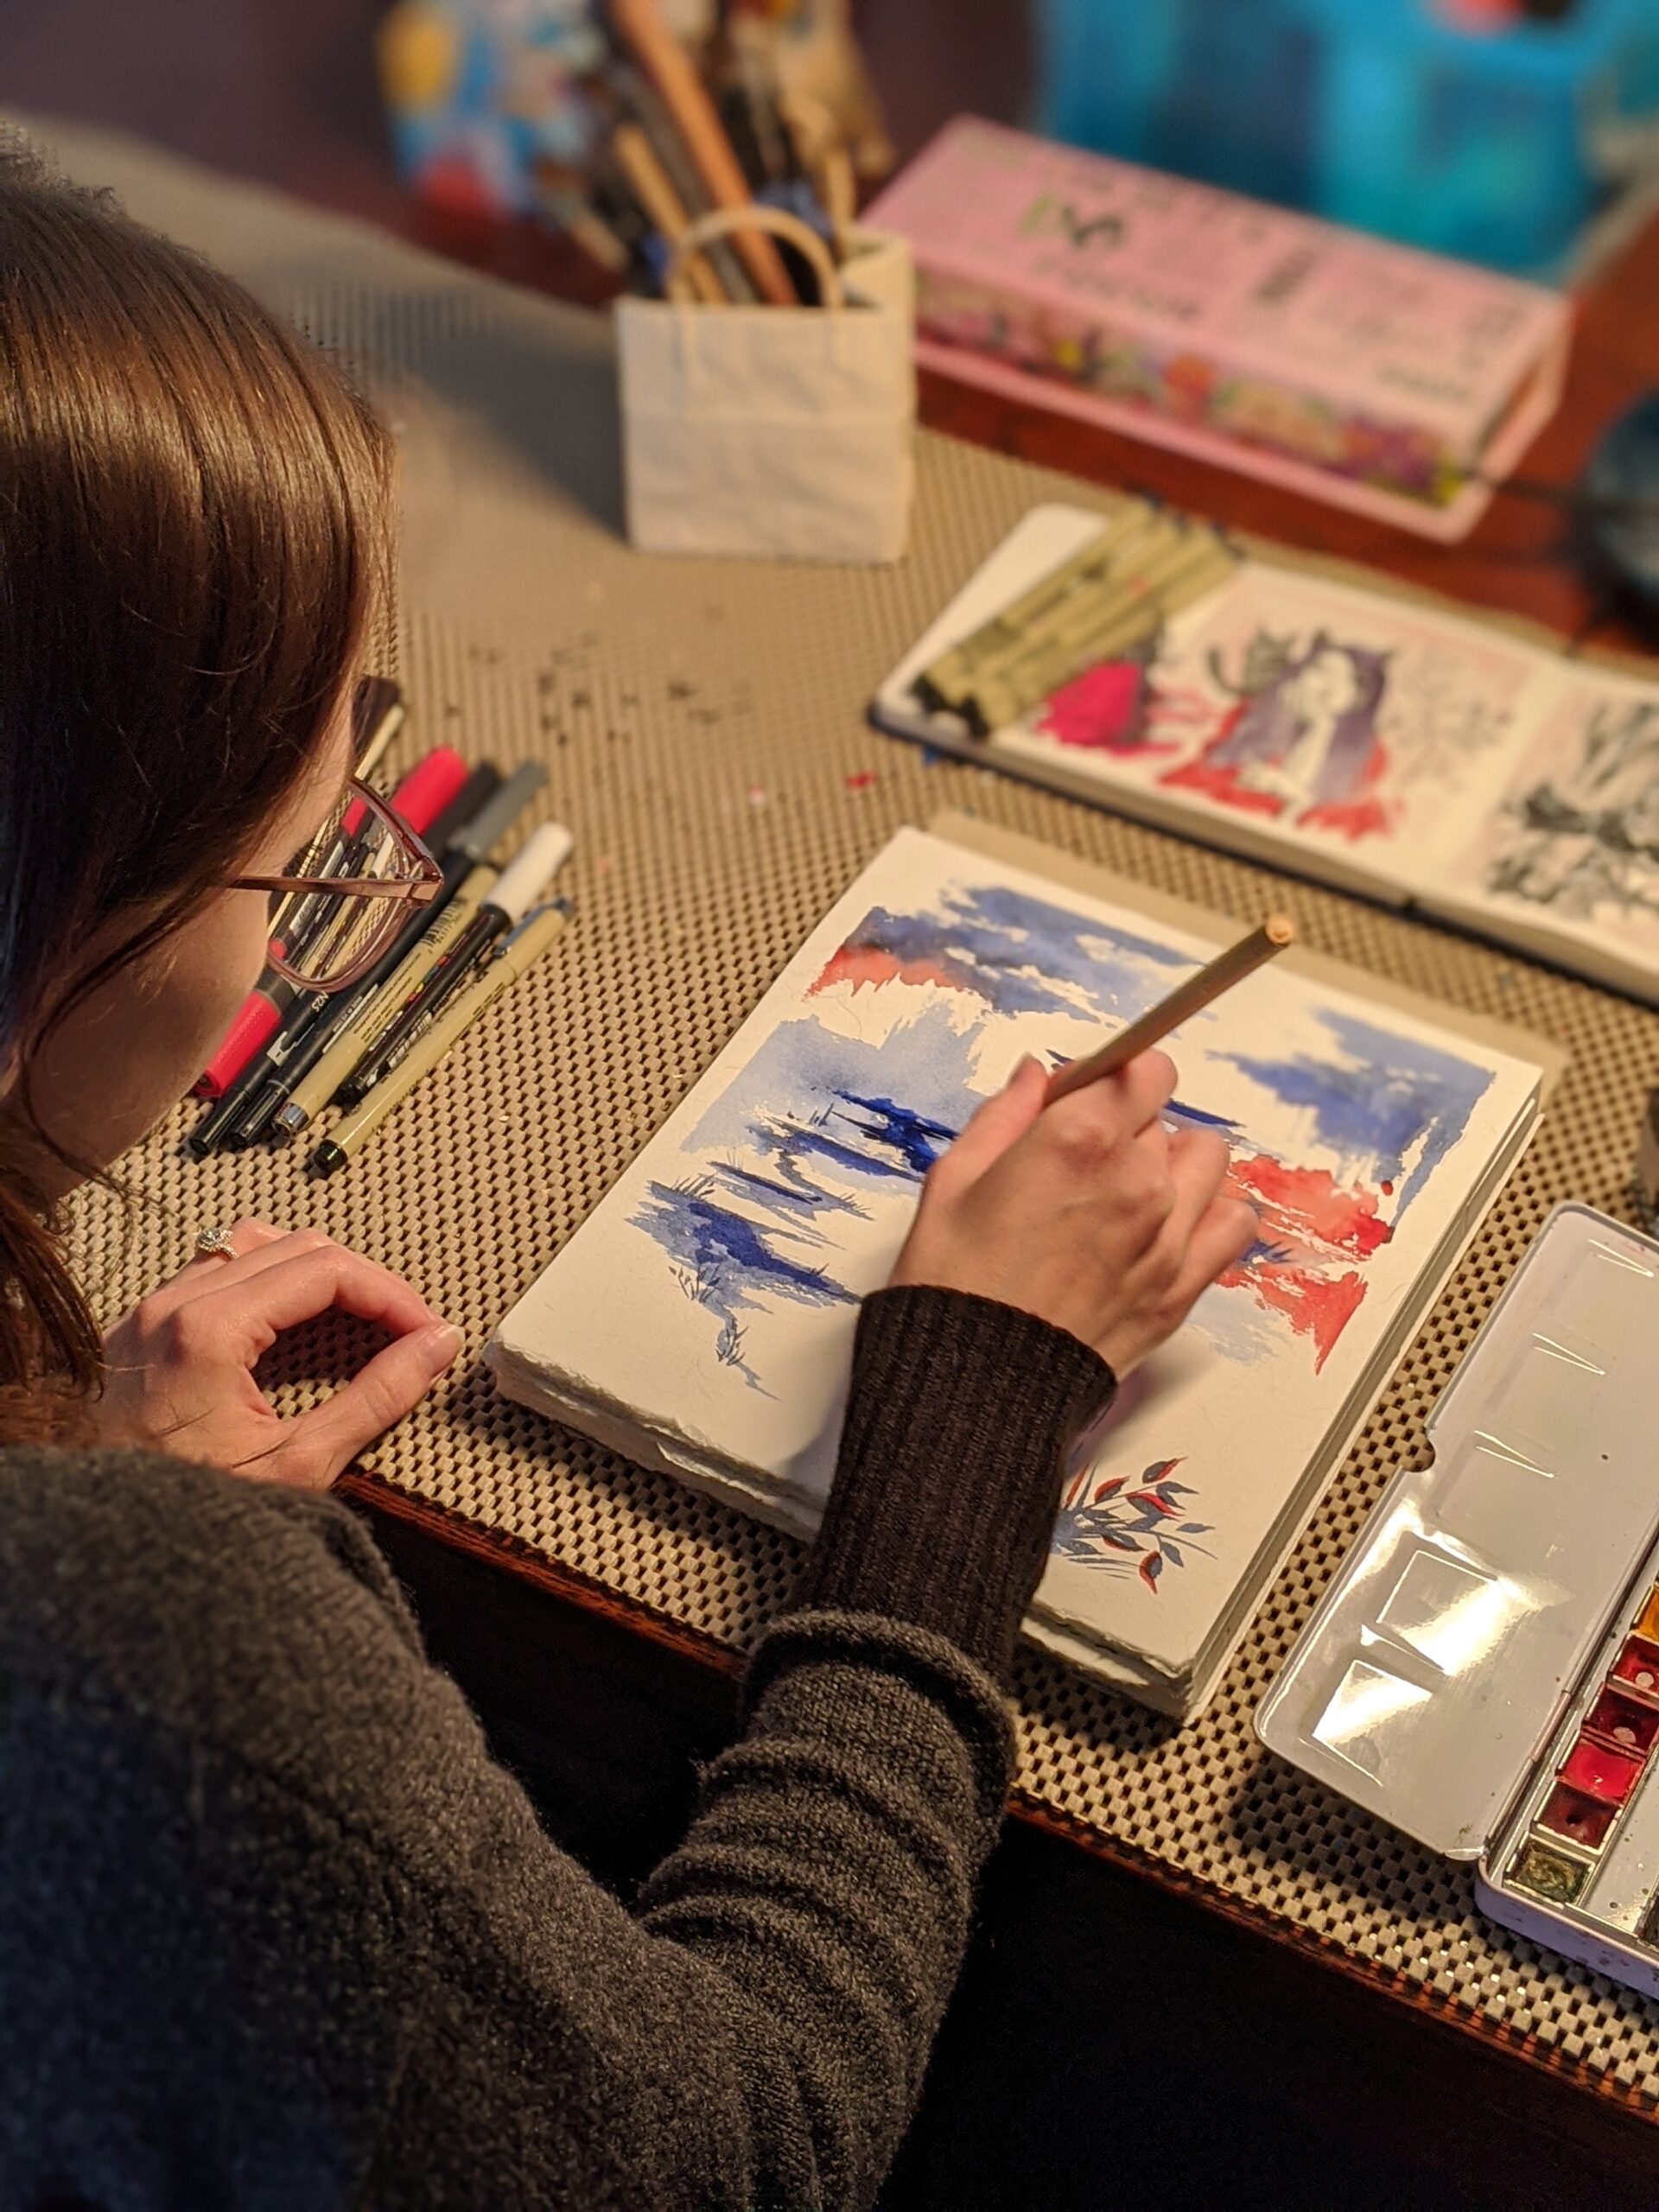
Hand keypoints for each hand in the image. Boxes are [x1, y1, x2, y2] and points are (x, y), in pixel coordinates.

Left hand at [97, 1219, 461, 1489]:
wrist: (94, 1546)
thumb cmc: (188, 1515)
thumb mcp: (297, 1467)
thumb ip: (375, 1398)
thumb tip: (437, 1344)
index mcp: (210, 1330)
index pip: (328, 1270)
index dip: (392, 1295)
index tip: (428, 1333)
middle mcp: (173, 1303)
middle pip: (297, 1246)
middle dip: (363, 1283)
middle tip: (406, 1329)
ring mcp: (149, 1310)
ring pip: (252, 1244)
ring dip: (314, 1271)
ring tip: (355, 1317)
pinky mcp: (139, 1327)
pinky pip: (215, 1269)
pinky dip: (267, 1281)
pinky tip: (293, 1324)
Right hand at [890, 1051, 1256, 1377]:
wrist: (975, 1385)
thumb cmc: (953, 1287)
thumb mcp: (952, 1181)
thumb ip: (1003, 1116)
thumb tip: (1033, 1076)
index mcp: (1077, 1140)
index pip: (1144, 1069)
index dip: (1113, 1078)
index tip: (1085, 1098)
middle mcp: (1136, 1181)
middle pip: (1162, 1119)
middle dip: (1124, 1129)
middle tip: (1077, 1165)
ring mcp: (1167, 1236)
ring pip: (1206, 1161)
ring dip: (1173, 1165)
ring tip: (1128, 1193)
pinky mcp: (1180, 1286)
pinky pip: (1234, 1223)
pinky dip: (1212, 1214)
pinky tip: (1170, 1226)